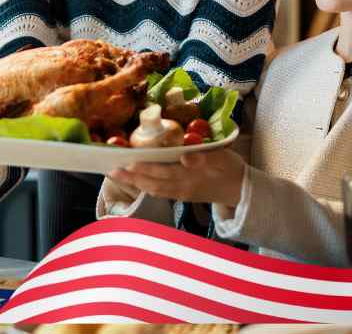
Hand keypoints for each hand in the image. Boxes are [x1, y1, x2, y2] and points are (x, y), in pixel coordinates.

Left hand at [107, 149, 246, 207]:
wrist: (240, 190)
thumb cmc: (230, 168)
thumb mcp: (223, 158)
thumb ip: (203, 157)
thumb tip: (184, 157)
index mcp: (192, 176)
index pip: (164, 173)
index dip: (145, 169)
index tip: (129, 163)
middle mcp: (183, 187)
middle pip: (153, 183)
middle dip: (131, 177)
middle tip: (111, 170)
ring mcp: (181, 193)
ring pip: (153, 189)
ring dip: (134, 183)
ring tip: (116, 175)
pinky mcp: (182, 195)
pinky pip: (160, 193)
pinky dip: (145, 187)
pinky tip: (134, 182)